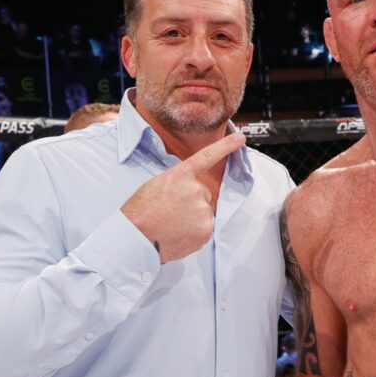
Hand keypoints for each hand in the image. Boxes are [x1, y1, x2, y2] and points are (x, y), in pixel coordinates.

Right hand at [121, 132, 245, 262]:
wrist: (135, 237)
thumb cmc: (141, 211)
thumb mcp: (158, 185)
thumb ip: (179, 183)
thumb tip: (191, 192)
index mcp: (181, 175)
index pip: (207, 156)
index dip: (226, 146)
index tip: (240, 139)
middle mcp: (196, 189)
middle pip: (203, 194)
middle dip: (191, 202)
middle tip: (170, 211)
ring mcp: (202, 210)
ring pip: (204, 212)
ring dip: (192, 218)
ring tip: (171, 223)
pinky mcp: (206, 230)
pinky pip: (204, 228)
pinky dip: (193, 232)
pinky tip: (177, 234)